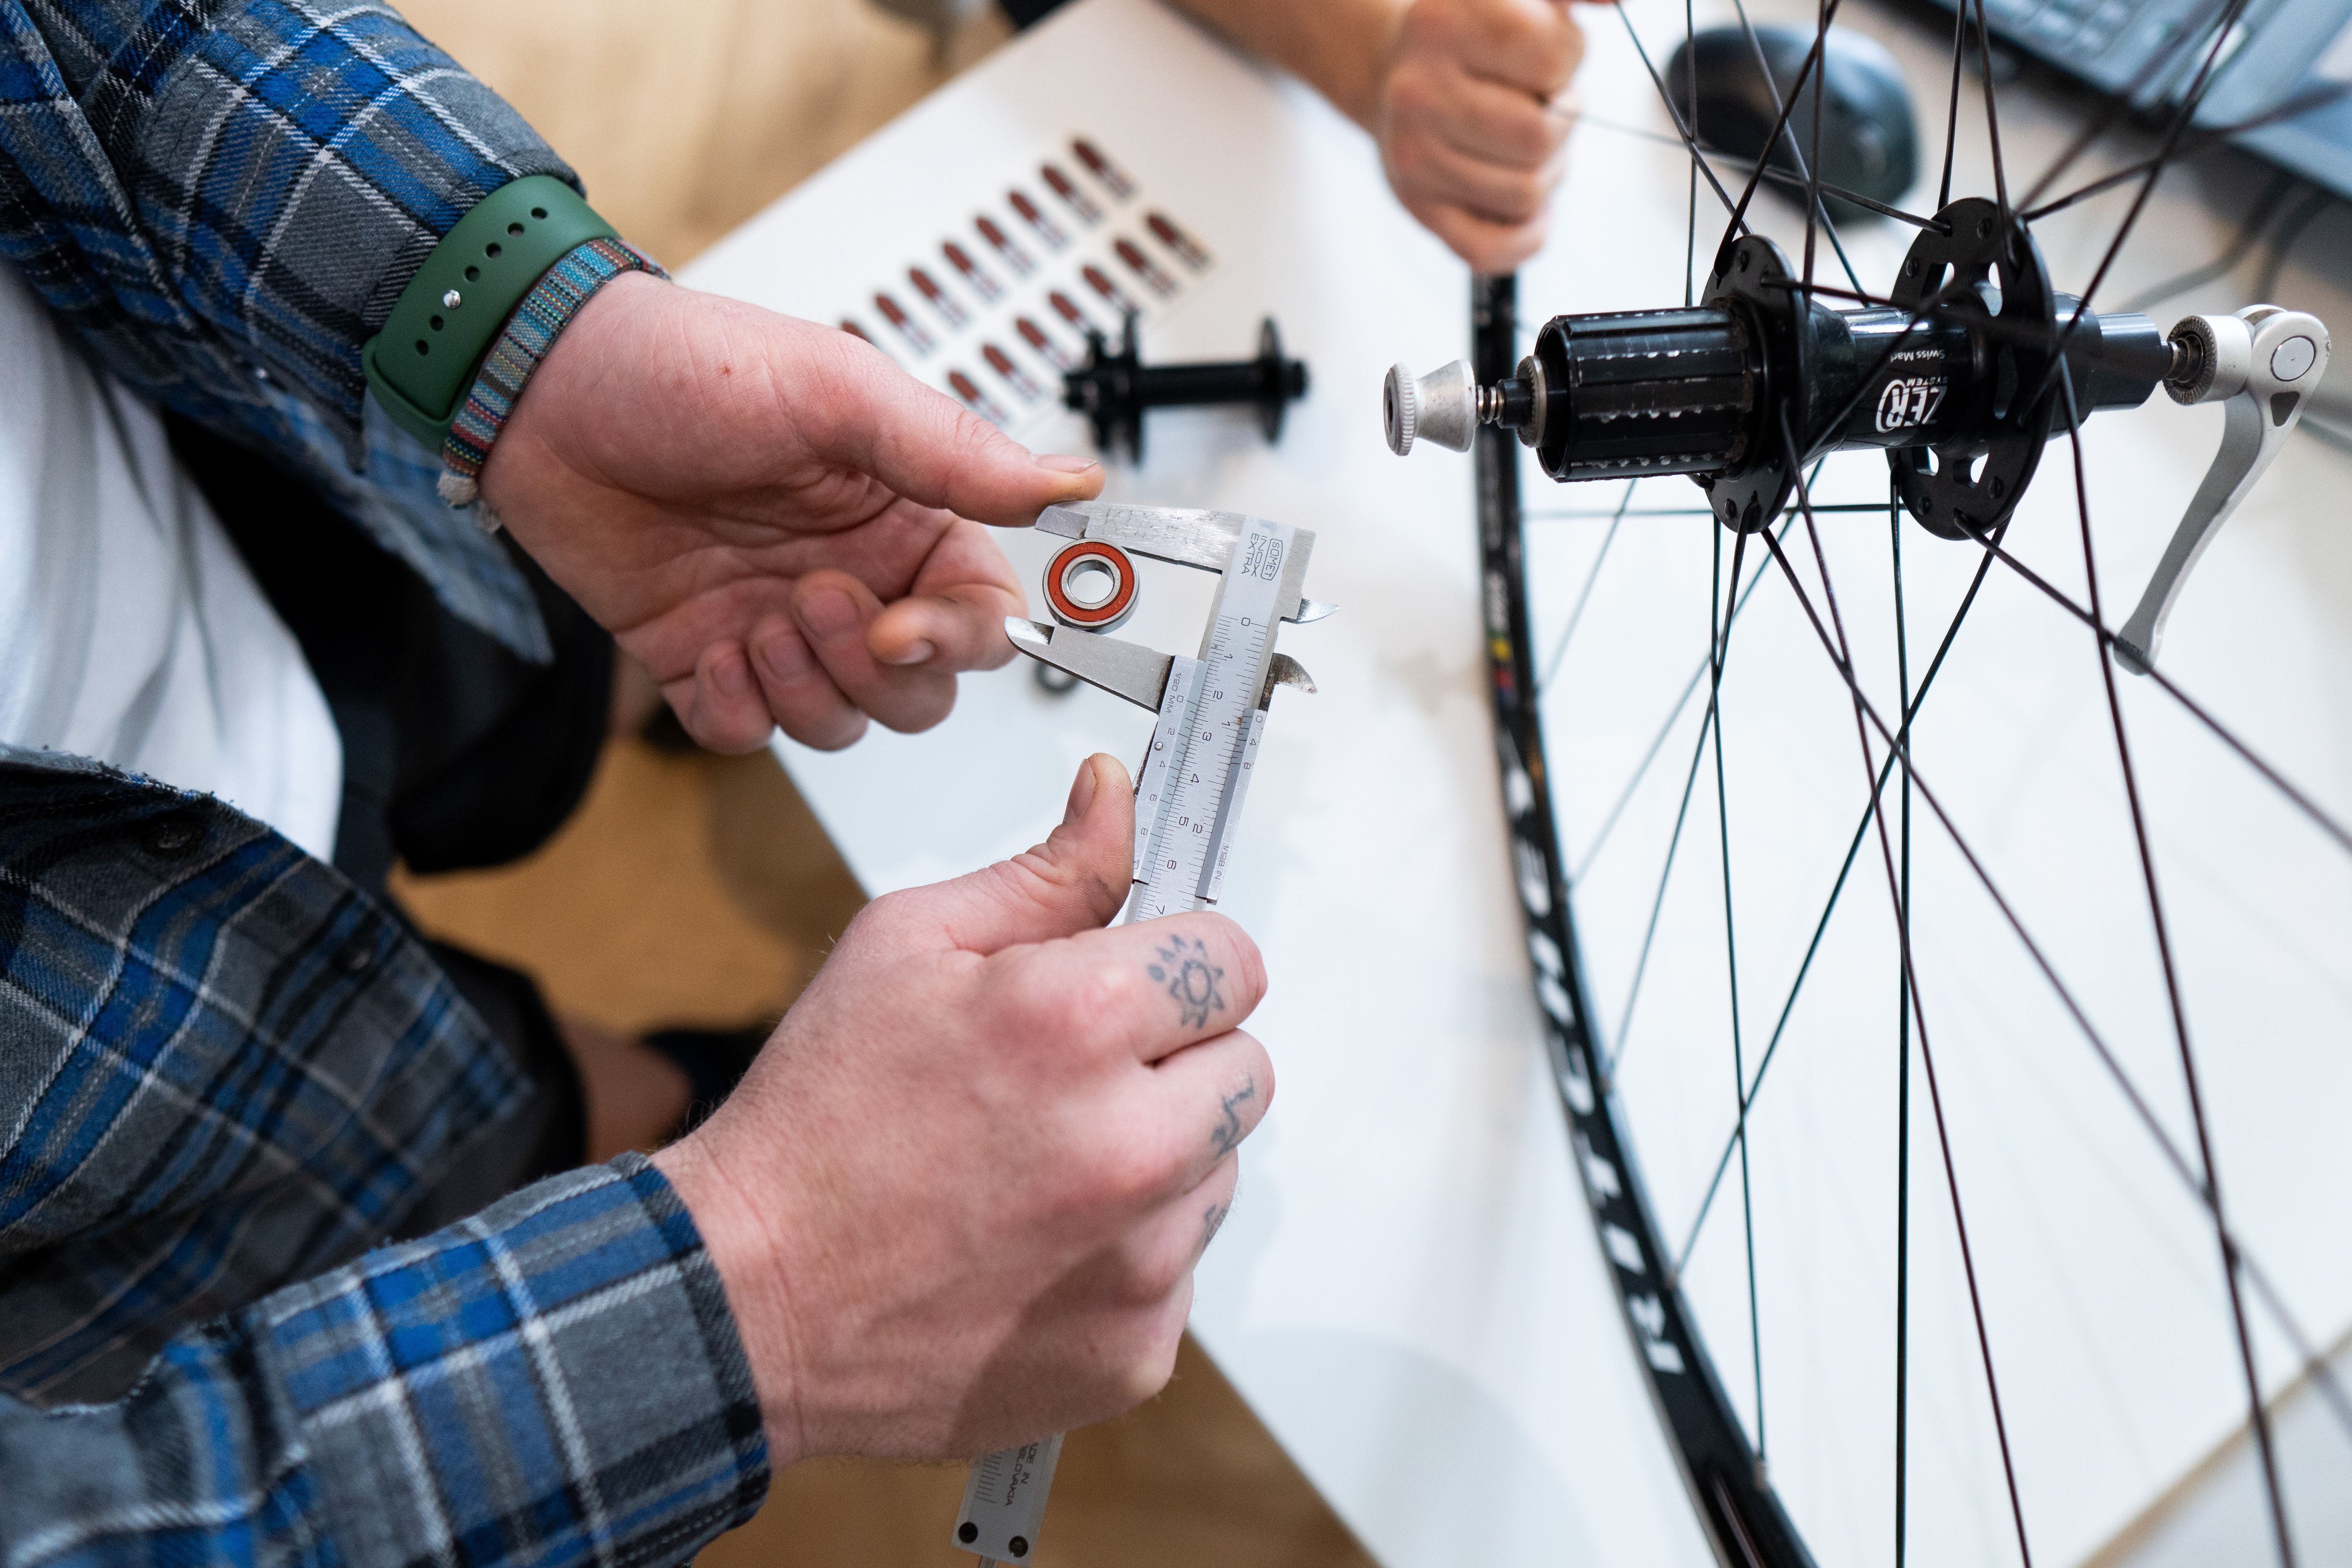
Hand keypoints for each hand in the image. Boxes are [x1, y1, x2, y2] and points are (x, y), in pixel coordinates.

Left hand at [480, 272, 1104, 752]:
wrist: (542, 387)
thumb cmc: (685, 367)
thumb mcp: (836, 391)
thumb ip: (953, 450)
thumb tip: (1074, 481)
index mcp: (901, 520)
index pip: (981, 615)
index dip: (959, 641)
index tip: (902, 625)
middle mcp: (851, 580)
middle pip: (919, 691)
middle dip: (874, 673)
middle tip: (809, 600)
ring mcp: (776, 625)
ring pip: (840, 721)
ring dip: (805, 689)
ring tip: (753, 621)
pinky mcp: (701, 659)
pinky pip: (747, 734)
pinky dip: (735, 712)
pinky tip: (706, 653)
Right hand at [653, 754, 1272, 1461]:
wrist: (750, 1299)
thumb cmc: (818, 1121)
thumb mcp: (907, 946)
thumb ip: (1045, 874)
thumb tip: (1117, 798)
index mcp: (1080, 1024)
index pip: (1233, 959)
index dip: (1179, 963)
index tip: (1132, 984)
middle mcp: (1131, 1146)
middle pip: (1247, 1067)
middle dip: (1177, 1060)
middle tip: (1072, 1080)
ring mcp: (1142, 1261)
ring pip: (1218, 1170)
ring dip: (1157, 1158)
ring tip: (1040, 1167)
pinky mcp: (1137, 1350)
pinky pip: (1180, 1270)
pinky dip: (1126, 1254)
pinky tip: (1035, 1245)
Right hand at [1374, 0, 1588, 272]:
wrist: (1394, 73)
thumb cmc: (1470, 38)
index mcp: (1441, 23)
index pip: (1553, 58)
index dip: (1568, 60)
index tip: (1545, 59)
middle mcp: (1415, 92)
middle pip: (1541, 135)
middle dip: (1561, 121)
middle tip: (1539, 106)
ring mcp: (1411, 158)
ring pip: (1527, 194)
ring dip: (1546, 173)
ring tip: (1523, 145)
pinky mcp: (1418, 210)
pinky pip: (1493, 250)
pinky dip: (1526, 233)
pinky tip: (1526, 205)